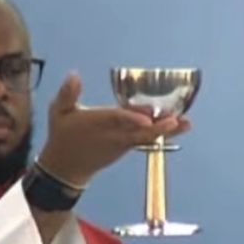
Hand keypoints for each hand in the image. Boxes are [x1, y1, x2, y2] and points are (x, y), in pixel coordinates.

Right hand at [36, 73, 189, 187]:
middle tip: (176, 121)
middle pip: (138, 131)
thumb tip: (74, 75)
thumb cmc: (62, 135)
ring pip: (146, 137)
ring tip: (186, 123)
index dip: (131, 119)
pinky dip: (162, 133)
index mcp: (96, 123)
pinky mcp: (128, 146)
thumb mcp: (57, 112)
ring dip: (166, 130)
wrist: (66, 168)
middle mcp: (113, 135)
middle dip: (158, 127)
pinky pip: (147, 140)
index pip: (116, 120)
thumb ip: (67, 93)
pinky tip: (178, 126)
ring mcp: (122, 143)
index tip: (146, 118)